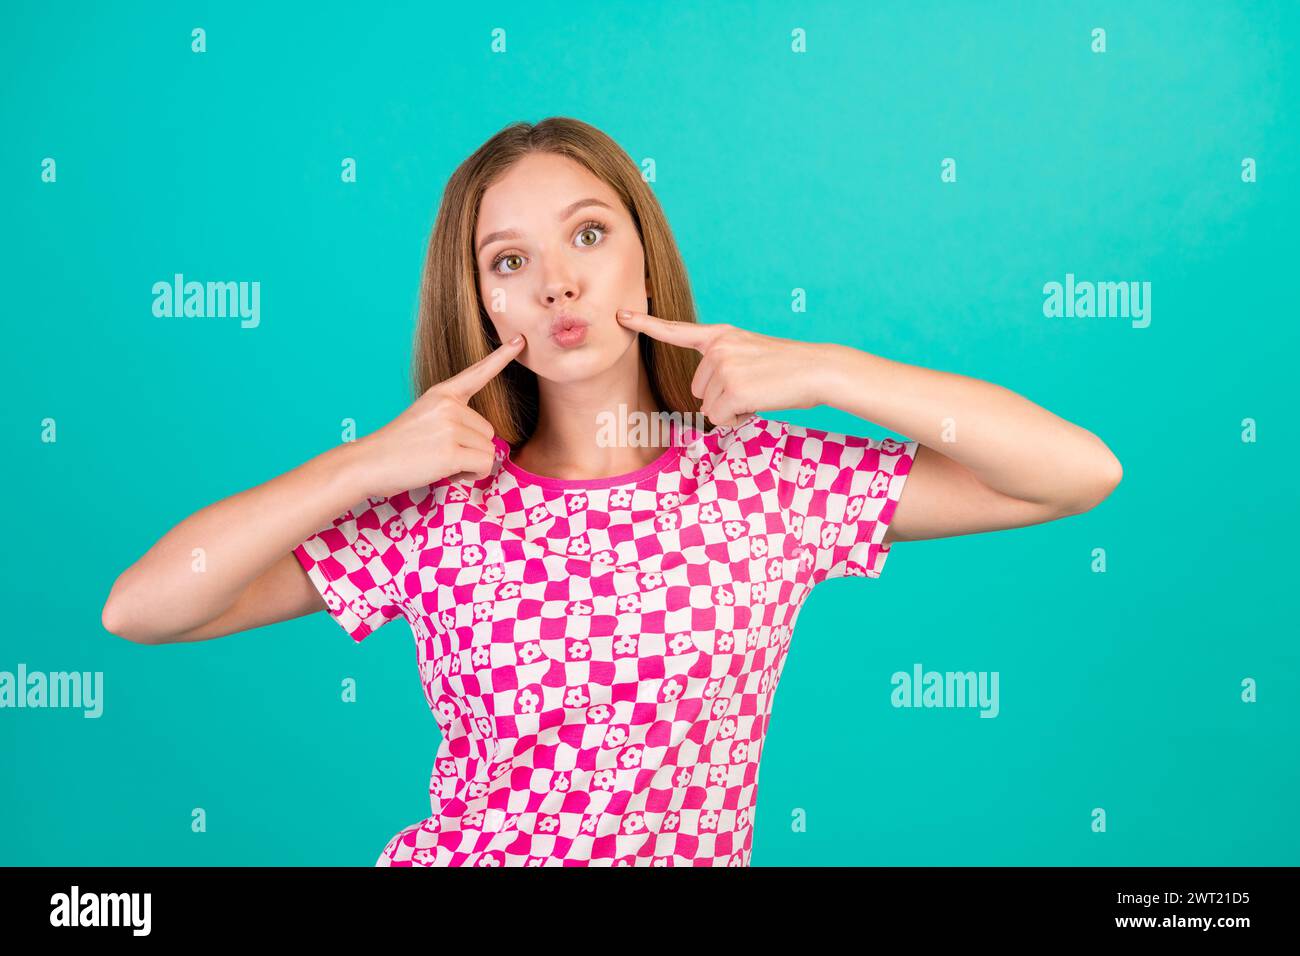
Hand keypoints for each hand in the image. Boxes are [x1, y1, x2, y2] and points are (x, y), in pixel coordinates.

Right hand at [353, 334, 525, 496]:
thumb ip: (455, 420)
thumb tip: (487, 442)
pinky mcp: (452, 451)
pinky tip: (444, 471)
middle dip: (471, 449)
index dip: (501, 357)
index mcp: (442, 394)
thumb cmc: (398, 447)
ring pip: (488, 451)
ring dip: (469, 463)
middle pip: (489, 431)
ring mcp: (451, 426)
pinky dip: (469, 475)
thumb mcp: (425, 419)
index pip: (477, 373)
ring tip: (438, 461)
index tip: (519, 340)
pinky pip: (483, 465)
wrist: (369, 463)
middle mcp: (449, 405)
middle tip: (439, 453)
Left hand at [615, 310, 825, 426]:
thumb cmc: (788, 369)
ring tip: (759, 393)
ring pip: (708, 408)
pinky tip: (758, 403)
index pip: (677, 331)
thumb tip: (706, 404)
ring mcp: (723, 367)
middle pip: (697, 390)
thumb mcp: (750, 355)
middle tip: (754, 387)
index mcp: (720, 335)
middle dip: (722, 398)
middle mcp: (717, 348)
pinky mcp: (731, 389)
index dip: (646, 325)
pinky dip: (738, 419)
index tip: (621, 315)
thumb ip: (723, 366)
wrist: (817, 369)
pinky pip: (720, 419)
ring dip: (732, 409)